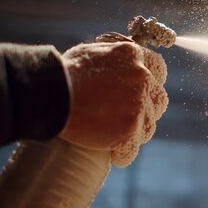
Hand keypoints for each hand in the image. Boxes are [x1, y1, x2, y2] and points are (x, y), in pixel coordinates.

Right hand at [59, 41, 167, 166]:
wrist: (48, 94)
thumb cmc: (64, 73)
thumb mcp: (94, 52)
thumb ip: (117, 60)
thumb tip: (127, 65)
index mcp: (134, 56)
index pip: (158, 69)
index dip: (151, 82)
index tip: (144, 92)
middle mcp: (141, 77)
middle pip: (158, 99)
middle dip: (147, 109)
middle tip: (128, 117)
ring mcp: (137, 104)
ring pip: (149, 125)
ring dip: (136, 132)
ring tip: (117, 136)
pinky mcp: (128, 129)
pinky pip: (133, 148)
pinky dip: (124, 154)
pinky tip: (116, 155)